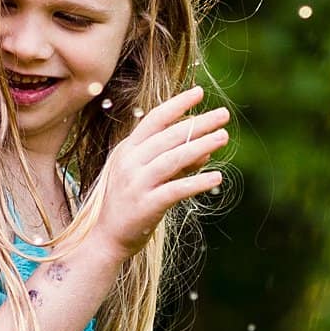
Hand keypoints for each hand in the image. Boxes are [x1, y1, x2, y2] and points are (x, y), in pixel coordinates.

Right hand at [94, 85, 229, 257]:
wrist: (105, 239)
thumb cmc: (129, 204)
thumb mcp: (149, 177)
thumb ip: (176, 163)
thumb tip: (205, 151)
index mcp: (127, 150)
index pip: (154, 119)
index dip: (177, 105)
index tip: (199, 92)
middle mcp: (130, 162)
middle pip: (168, 136)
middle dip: (198, 123)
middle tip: (224, 114)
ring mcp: (136, 183)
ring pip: (173, 158)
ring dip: (201, 146)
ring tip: (223, 137)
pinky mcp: (145, 205)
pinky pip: (176, 189)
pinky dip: (197, 182)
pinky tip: (217, 177)